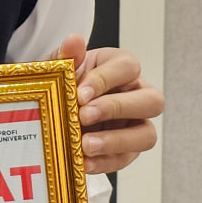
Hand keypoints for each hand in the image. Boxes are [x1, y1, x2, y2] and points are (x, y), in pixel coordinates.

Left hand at [57, 35, 162, 174]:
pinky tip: (83, 161)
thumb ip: (66, 55)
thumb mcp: (59, 67)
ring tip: (86, 145)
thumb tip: (74, 41)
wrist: (50, 106)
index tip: (79, 93)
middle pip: (152, 101)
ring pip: (147, 135)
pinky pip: (126, 159)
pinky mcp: (127, 149)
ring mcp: (135, 124)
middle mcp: (136, 94)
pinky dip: (105, 161)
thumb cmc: (63, 81)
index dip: (105, 80)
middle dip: (117, 109)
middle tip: (84, 116)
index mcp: (120, 67)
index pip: (128, 67)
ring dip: (117, 141)